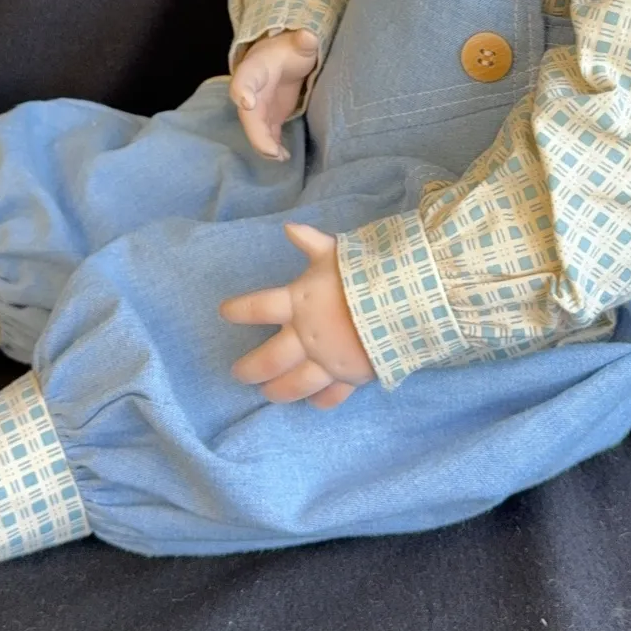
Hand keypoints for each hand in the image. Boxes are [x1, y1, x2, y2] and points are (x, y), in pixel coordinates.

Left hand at [218, 222, 373, 408]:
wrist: (405, 303)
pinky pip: (331, 395)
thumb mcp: (337, 251)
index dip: (238, 310)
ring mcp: (326, 361)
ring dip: (277, 391)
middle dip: (249, 368)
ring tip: (267, 393)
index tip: (225, 312)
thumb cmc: (367, 273)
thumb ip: (311, 242)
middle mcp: (306, 336)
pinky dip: (321, 400)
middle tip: (238, 373)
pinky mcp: (349, 376)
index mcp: (298, 302)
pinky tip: (313, 403)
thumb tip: (289, 227)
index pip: (257, 307)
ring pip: (293, 385)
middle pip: (268, 360)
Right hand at [229, 28, 319, 159]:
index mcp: (255, 69)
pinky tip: (283, 157)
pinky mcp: (268, 118)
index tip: (247, 102)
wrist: (284, 60)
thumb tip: (307, 35)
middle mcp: (251, 91)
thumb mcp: (299, 43)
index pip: (244, 79)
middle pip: (248, 114)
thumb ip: (303, 41)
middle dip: (256, 133)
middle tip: (269, 150)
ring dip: (264, 145)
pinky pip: (266, 135)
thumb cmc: (290, 49)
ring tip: (279, 157)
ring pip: (255, 129)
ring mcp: (258, 107)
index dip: (243, 90)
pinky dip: (273, 148)